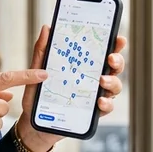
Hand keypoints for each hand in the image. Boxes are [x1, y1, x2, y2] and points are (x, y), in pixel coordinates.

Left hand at [17, 26, 126, 151]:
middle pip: (114, 68)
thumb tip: (47, 28)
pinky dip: (106, 103)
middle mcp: (92, 80)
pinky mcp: (93, 113)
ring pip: (114, 86)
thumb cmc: (38, 96)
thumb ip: (42, 51)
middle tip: (110, 59)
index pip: (102, 52)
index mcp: (83, 66)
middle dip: (117, 61)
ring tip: (102, 81)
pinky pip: (106, 107)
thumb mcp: (37, 71)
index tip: (118, 38)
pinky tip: (100, 101)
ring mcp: (94, 96)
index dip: (114, 44)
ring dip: (112, 82)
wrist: (34, 123)